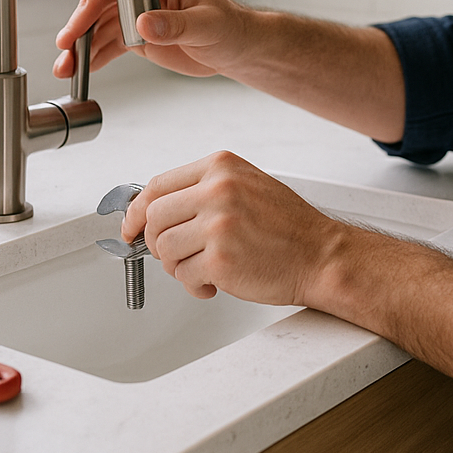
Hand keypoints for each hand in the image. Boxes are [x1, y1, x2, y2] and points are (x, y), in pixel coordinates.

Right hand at [53, 0, 253, 79]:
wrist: (238, 49)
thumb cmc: (230, 28)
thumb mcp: (206, 26)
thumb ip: (176, 25)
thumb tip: (143, 24)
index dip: (91, 6)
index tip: (77, 28)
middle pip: (100, 8)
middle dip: (79, 30)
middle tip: (65, 51)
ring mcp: (138, 16)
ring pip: (100, 30)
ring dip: (82, 49)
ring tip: (66, 70)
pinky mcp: (139, 38)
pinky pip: (110, 46)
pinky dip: (94, 58)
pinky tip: (81, 71)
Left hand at [122, 152, 344, 305]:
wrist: (322, 255)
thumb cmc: (287, 226)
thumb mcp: (246, 186)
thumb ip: (203, 190)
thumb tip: (154, 207)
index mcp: (221, 167)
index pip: (157, 185)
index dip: (136, 211)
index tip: (130, 226)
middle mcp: (218, 190)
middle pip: (154, 218)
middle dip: (158, 243)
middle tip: (177, 254)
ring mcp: (218, 225)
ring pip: (164, 249)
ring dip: (179, 266)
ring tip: (205, 267)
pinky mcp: (220, 260)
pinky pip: (183, 276)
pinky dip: (195, 285)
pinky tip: (216, 282)